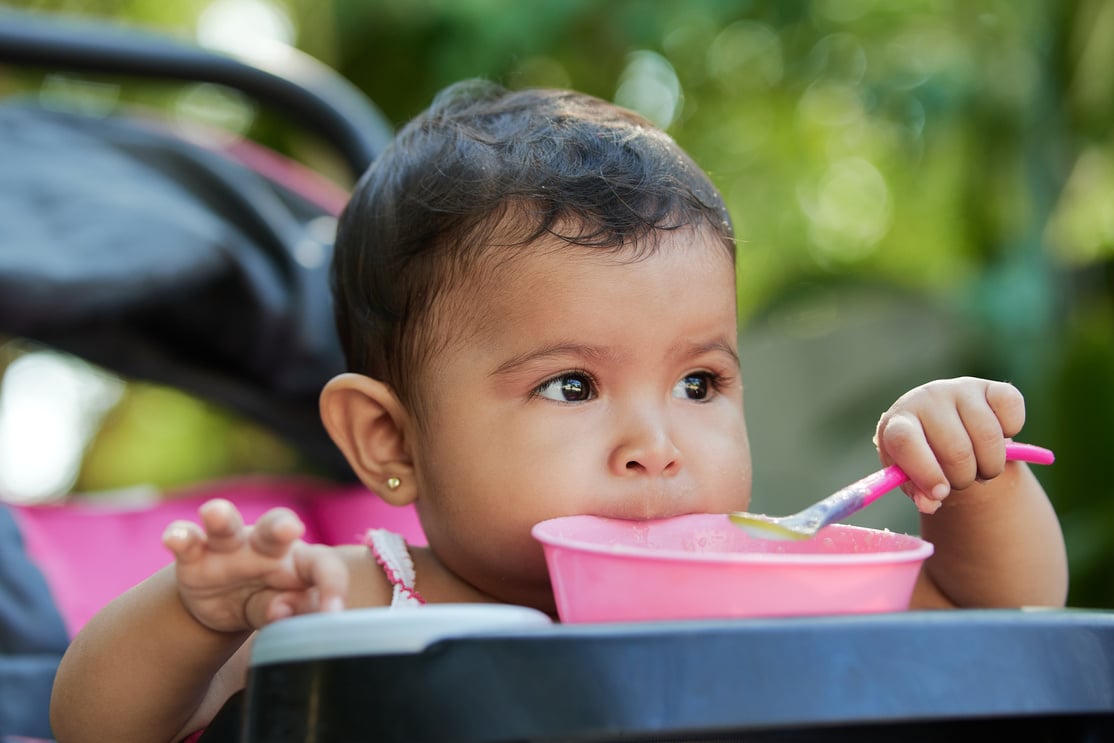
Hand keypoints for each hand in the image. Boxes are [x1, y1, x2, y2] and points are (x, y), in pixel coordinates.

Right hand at [162, 499, 348, 632]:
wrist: (223, 607)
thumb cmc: (266, 603)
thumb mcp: (278, 611)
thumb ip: (284, 611)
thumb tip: (284, 612)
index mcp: (299, 562)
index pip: (323, 565)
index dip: (332, 585)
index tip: (333, 614)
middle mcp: (266, 547)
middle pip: (276, 527)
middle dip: (281, 525)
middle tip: (290, 529)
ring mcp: (229, 547)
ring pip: (227, 527)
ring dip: (221, 517)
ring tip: (214, 513)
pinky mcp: (196, 556)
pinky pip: (188, 541)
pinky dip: (180, 536)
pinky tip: (174, 538)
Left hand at [873, 377, 1025, 513]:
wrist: (944, 430)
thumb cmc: (923, 457)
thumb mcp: (912, 477)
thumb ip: (918, 492)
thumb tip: (930, 503)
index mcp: (898, 422)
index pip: (906, 441)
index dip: (925, 472)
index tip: (941, 494)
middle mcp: (927, 398)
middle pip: (956, 448)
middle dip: (964, 478)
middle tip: (961, 481)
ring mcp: (961, 389)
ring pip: (988, 436)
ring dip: (990, 466)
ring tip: (980, 468)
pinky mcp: (994, 387)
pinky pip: (1013, 417)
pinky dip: (1010, 436)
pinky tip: (996, 440)